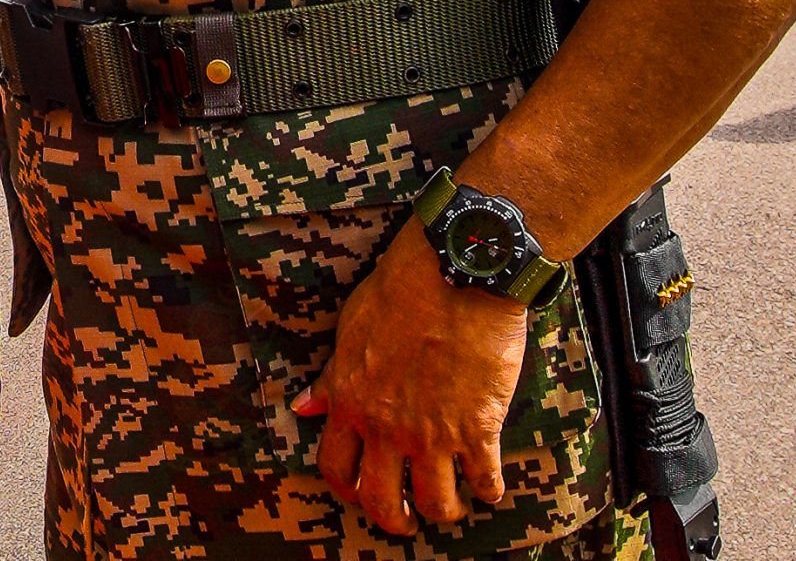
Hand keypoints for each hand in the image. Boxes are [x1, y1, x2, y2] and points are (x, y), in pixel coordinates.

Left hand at [294, 226, 530, 536]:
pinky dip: (490, 491)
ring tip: (454, 504)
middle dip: (394, 521)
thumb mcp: (349, 330)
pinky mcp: (479, 430)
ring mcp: (433, 434)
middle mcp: (387, 427)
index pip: (335, 467)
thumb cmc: (399, 291)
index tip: (361, 494)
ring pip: (436, 503)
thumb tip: (305, 406)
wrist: (453, 275)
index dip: (347, 489)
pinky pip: (486, 481)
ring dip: (445, 511)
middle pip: (382, 501)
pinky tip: (490, 484)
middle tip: (407, 520)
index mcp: (350, 401)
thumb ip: (331, 377)